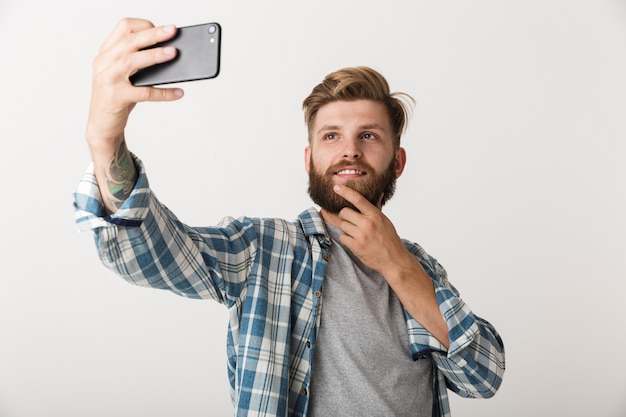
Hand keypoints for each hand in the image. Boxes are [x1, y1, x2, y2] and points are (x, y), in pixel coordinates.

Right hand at [86, 18, 182, 148]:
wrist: (102, 125)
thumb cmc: (117, 98)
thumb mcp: (124, 75)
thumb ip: (138, 62)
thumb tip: (169, 53)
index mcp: (106, 53)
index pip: (123, 28)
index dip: (144, 26)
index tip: (162, 29)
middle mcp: (104, 63)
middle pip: (130, 41)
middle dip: (153, 35)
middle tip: (172, 31)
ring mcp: (108, 79)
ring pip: (133, 61)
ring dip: (155, 56)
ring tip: (173, 53)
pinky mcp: (116, 97)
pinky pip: (144, 93)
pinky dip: (163, 93)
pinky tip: (177, 92)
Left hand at [332, 184, 450, 347]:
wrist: (394, 260)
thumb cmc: (389, 239)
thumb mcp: (385, 221)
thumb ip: (377, 208)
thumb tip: (379, 193)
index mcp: (375, 215)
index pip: (358, 199)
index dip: (346, 192)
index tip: (337, 188)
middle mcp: (367, 224)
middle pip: (344, 212)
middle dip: (345, 216)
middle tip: (351, 221)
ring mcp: (361, 235)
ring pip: (342, 225)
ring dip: (346, 228)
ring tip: (355, 233)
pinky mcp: (356, 246)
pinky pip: (342, 237)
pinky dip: (346, 239)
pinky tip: (354, 241)